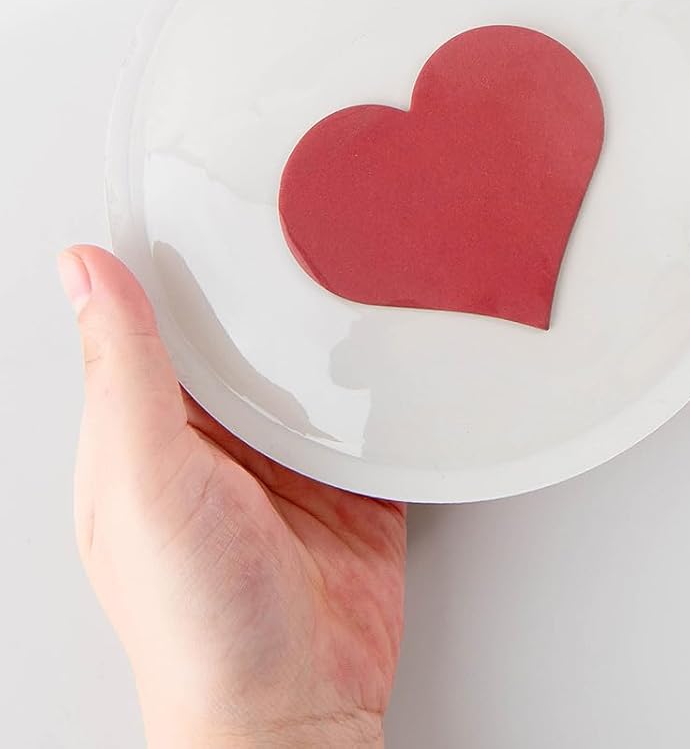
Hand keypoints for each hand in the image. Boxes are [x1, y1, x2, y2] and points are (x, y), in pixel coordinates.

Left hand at [59, 245, 405, 748]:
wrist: (295, 714)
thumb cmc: (199, 625)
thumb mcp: (149, 482)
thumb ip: (127, 374)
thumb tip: (83, 271)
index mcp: (147, 433)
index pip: (156, 320)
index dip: (175, 258)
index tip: (206, 194)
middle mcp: (217, 442)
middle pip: (246, 333)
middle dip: (272, 279)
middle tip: (311, 206)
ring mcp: (290, 462)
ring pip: (314, 363)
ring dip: (336, 322)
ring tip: (367, 253)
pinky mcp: (355, 482)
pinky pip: (377, 409)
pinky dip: (392, 375)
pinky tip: (404, 340)